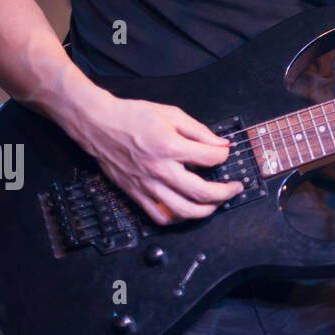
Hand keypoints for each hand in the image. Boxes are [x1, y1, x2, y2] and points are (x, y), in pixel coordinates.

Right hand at [66, 91, 242, 225]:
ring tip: (215, 204)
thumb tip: (221, 144)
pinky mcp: (135, 194)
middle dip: (225, 193)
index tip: (224, 154)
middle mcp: (160, 170)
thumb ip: (199, 131)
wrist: (99, 125)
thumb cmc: (132, 117)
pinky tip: (186, 211)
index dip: (223, 156)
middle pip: (202, 192)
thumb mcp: (171, 114)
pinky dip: (177, 219)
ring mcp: (147, 185)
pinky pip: (159, 217)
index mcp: (171, 147)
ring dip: (205, 211)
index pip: (210, 159)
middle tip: (235, 188)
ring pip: (182, 211)